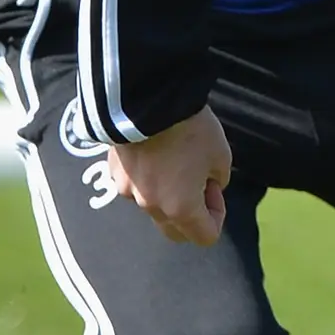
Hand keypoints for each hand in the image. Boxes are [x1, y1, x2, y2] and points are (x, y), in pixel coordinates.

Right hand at [111, 107, 234, 244]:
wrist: (148, 97)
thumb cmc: (190, 128)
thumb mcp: (220, 155)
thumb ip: (217, 180)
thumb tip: (205, 186)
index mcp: (181, 208)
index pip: (205, 237)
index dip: (217, 216)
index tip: (214, 187)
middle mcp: (151, 206)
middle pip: (175, 231)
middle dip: (191, 216)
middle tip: (198, 182)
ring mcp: (128, 191)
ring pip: (153, 207)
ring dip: (167, 195)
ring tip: (174, 161)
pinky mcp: (114, 173)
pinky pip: (134, 187)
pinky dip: (146, 179)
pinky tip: (152, 151)